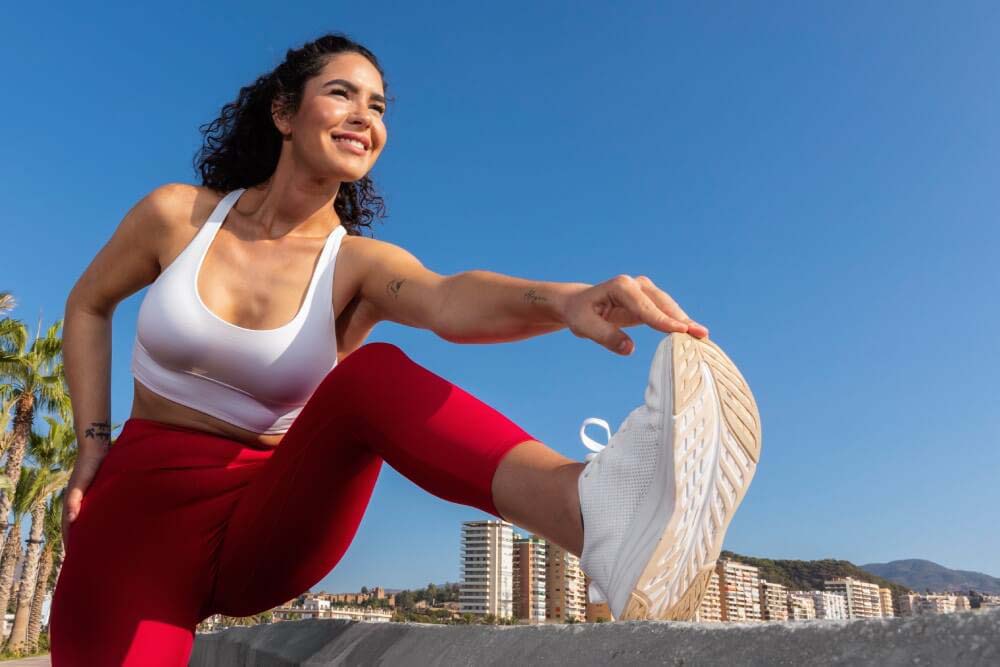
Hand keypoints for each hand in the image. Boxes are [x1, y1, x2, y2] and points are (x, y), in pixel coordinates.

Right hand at [61, 455, 104, 554]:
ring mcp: (90, 499)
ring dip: (93, 534)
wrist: (98, 446)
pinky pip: (100, 512)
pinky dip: (102, 522)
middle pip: (79, 528)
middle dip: (83, 543)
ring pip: (90, 521)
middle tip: (91, 561)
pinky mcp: (100, 493)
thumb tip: (70, 520)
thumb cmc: (89, 465)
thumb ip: (74, 500)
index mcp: (73, 504)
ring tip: (103, 549)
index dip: (72, 544)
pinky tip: (113, 528)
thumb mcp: (80, 483)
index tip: (75, 561)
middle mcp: (79, 503)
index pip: (69, 530)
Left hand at [561, 275, 708, 354]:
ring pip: (668, 306)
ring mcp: (645, 290)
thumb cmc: (580, 314)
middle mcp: (636, 285)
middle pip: (662, 304)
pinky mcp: (649, 300)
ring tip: (702, 336)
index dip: (663, 321)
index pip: (646, 307)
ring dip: (685, 321)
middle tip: (701, 335)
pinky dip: (679, 322)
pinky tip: (692, 333)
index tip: (681, 331)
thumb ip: (606, 336)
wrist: (578, 304)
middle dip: (682, 319)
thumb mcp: (584, 326)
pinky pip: (666, 311)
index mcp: (621, 287)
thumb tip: (630, 348)